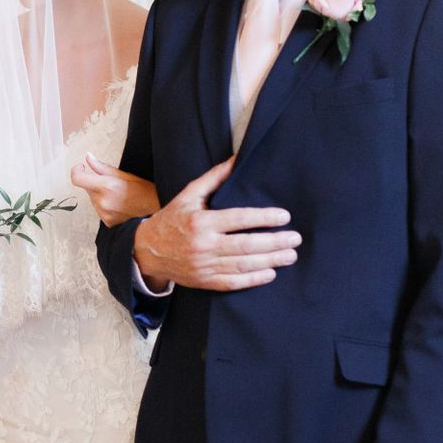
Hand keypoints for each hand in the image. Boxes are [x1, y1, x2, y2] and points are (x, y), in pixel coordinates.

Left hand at [71, 152, 160, 226]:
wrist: (156, 212)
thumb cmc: (145, 192)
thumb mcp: (125, 175)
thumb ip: (102, 167)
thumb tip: (89, 158)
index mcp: (107, 187)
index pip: (78, 179)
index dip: (76, 171)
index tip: (81, 167)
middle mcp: (103, 202)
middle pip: (87, 188)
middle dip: (95, 183)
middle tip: (112, 184)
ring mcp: (104, 214)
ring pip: (93, 199)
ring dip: (100, 195)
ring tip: (118, 196)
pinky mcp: (107, 223)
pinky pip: (99, 210)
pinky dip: (105, 205)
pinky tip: (119, 205)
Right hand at [134, 157, 301, 291]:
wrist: (147, 251)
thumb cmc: (172, 218)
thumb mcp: (189, 194)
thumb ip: (214, 178)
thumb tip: (236, 160)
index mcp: (201, 221)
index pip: (239, 219)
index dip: (263, 218)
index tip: (284, 217)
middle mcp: (204, 245)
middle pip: (246, 245)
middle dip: (274, 242)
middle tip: (295, 238)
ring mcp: (204, 266)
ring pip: (243, 265)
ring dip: (270, 260)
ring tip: (290, 255)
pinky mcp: (205, 281)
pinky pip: (233, 282)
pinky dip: (253, 279)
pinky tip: (270, 273)